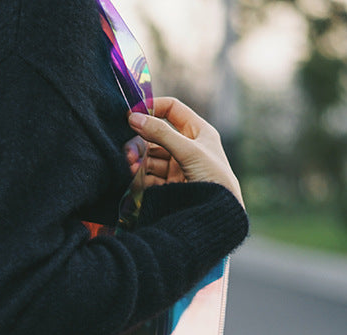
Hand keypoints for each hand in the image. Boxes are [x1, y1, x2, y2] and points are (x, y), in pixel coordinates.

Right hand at [128, 97, 243, 207]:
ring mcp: (177, 166)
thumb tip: (133, 117)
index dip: (153, 108)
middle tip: (128, 149)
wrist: (218, 213)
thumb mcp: (188, 150)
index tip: (132, 114)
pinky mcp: (169, 184)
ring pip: (151, 157)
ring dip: (138, 160)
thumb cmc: (213, 176)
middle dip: (141, 141)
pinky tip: (134, 176)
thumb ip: (161, 133)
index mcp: (197, 131)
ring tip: (130, 165)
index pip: (172, 110)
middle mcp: (187, 146)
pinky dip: (140, 175)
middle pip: (156, 136)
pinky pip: (150, 175)